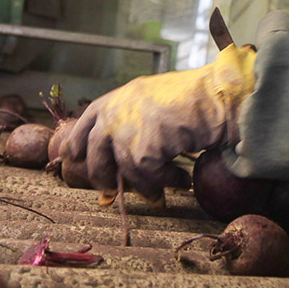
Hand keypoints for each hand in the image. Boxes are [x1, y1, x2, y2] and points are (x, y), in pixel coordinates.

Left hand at [61, 44, 255, 202]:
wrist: (215, 96)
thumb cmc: (191, 97)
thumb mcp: (150, 101)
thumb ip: (131, 119)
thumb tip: (123, 151)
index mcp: (115, 100)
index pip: (84, 124)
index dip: (77, 144)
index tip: (73, 158)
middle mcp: (114, 114)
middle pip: (94, 157)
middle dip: (103, 178)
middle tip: (112, 191)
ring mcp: (125, 131)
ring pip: (122, 173)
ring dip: (143, 185)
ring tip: (160, 191)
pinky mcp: (142, 150)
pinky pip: (147, 178)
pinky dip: (166, 183)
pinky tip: (182, 180)